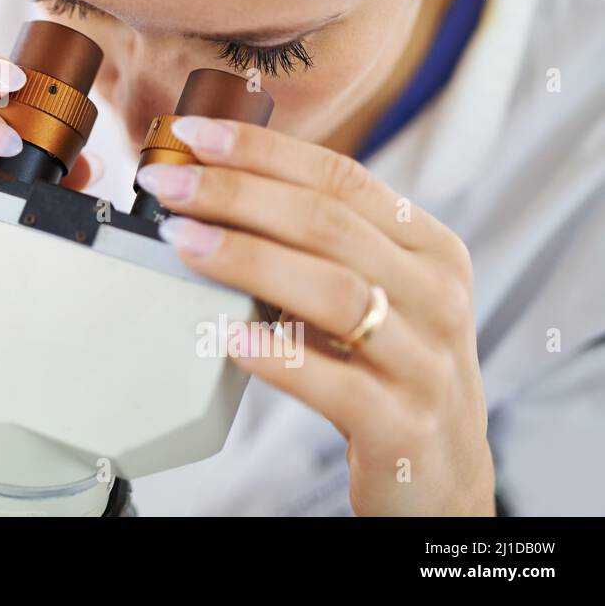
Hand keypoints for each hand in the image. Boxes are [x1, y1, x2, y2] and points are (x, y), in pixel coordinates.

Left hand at [136, 118, 493, 515]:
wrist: (440, 472)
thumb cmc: (387, 365)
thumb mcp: (372, 290)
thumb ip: (318, 243)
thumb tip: (212, 189)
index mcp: (427, 248)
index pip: (341, 178)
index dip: (264, 152)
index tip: (194, 136)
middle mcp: (435, 296)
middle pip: (329, 226)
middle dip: (237, 195)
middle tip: (168, 187)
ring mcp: (424, 362)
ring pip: (334, 292)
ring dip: (249, 260)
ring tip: (184, 243)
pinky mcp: (403, 427)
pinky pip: (336, 386)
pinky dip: (278, 357)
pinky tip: (227, 338)